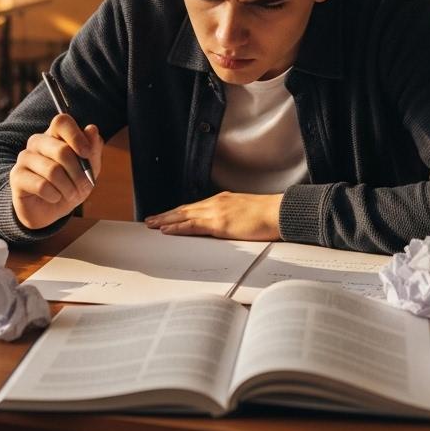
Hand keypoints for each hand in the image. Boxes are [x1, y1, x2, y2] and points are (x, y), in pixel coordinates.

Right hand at [10, 114, 102, 229]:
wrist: (50, 210)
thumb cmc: (70, 185)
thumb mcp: (89, 170)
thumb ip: (92, 150)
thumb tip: (91, 129)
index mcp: (55, 135)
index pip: (61, 121)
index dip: (76, 136)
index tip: (86, 154)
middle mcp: (37, 142)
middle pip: (62, 150)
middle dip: (79, 173)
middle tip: (84, 186)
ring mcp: (25, 157)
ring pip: (53, 171)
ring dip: (68, 188)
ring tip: (71, 194)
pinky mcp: (16, 176)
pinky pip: (42, 186)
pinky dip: (54, 195)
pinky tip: (54, 197)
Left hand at [144, 192, 282, 240]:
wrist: (279, 212)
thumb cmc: (269, 215)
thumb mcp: (247, 213)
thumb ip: (235, 217)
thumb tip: (231, 226)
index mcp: (223, 201)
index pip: (195, 207)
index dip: (178, 212)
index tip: (167, 216)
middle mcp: (216, 203)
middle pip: (184, 209)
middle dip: (166, 215)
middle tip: (150, 220)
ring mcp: (216, 212)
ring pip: (183, 216)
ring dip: (165, 221)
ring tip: (151, 225)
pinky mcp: (219, 223)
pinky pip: (192, 226)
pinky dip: (177, 228)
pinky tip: (166, 230)